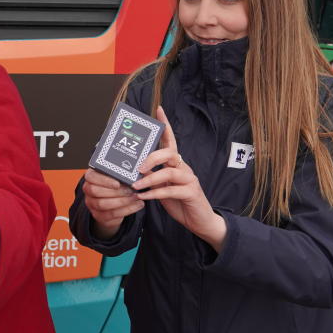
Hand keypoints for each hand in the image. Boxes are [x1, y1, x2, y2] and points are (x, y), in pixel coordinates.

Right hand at [79, 169, 142, 239]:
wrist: (112, 202)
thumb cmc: (114, 184)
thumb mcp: (115, 175)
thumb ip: (120, 172)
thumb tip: (135, 169)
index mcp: (90, 177)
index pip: (91, 177)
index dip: (104, 180)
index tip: (117, 183)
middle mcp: (88, 190)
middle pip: (96, 191)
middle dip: (115, 192)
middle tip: (130, 190)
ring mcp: (92, 204)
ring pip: (103, 204)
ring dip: (122, 201)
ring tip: (135, 197)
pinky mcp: (99, 215)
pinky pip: (112, 214)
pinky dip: (127, 210)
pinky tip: (137, 205)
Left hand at [131, 107, 226, 251]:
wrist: (199, 221)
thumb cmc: (179, 202)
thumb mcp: (163, 187)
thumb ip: (153, 177)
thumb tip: (133, 170)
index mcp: (176, 164)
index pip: (171, 140)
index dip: (166, 125)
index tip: (158, 110)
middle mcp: (184, 168)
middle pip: (169, 153)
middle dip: (151, 158)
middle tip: (138, 167)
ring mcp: (190, 179)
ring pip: (169, 172)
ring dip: (150, 179)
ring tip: (136, 186)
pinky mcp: (191, 193)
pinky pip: (171, 190)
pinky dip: (155, 193)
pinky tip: (144, 197)